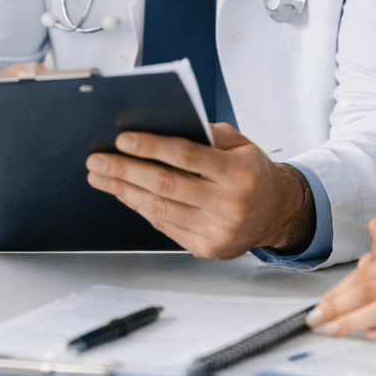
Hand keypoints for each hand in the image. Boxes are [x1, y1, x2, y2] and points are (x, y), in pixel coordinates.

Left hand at [84, 123, 313, 258]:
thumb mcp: (241, 144)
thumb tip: (162, 127)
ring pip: (159, 209)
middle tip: (98, 160)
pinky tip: (125, 194)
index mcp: (238, 174)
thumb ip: (207, 134)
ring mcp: (216, 231)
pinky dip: (141, 208)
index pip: (186, 156)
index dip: (151, 147)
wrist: (278, 213)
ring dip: (124, 192)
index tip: (122, 140)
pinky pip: (165, 226)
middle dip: (125, 171)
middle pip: (165, 185)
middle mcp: (228, 205)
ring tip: (101, 178)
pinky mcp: (206, 248)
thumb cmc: (253, 172)